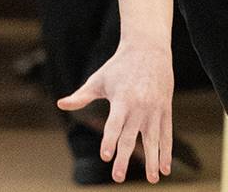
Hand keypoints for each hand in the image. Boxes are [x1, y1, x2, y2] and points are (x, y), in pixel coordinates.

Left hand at [58, 45, 173, 183]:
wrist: (149, 48)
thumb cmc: (120, 65)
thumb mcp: (99, 79)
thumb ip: (81, 96)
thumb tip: (61, 104)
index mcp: (122, 99)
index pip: (114, 124)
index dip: (110, 140)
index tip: (106, 156)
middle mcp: (139, 106)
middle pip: (130, 136)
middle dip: (124, 158)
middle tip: (117, 177)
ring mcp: (154, 109)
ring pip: (153, 139)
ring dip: (153, 160)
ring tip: (153, 180)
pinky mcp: (165, 109)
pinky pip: (166, 134)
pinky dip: (166, 151)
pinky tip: (165, 169)